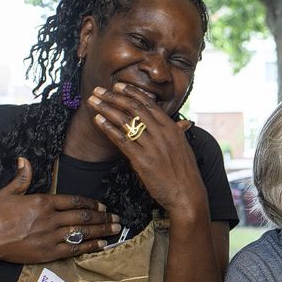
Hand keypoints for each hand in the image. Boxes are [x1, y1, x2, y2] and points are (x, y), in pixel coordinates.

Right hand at [0, 157, 119, 263]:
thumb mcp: (8, 192)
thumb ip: (22, 177)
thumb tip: (24, 160)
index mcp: (43, 202)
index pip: (74, 200)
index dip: (91, 203)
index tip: (102, 205)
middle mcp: (51, 218)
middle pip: (83, 216)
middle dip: (102, 217)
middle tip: (116, 218)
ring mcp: (51, 236)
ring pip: (82, 232)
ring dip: (101, 230)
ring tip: (115, 229)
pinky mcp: (48, 252)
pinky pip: (74, 249)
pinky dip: (90, 246)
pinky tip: (102, 245)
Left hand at [88, 83, 206, 217]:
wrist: (188, 196)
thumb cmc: (185, 174)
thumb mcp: (184, 148)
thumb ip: (177, 133)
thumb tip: (179, 123)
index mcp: (172, 128)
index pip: (149, 103)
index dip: (131, 92)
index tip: (117, 86)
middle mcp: (162, 133)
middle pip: (134, 108)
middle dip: (113, 96)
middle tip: (98, 90)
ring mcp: (152, 146)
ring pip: (125, 121)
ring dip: (106, 108)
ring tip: (93, 101)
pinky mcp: (143, 160)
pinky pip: (122, 139)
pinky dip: (108, 128)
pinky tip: (98, 121)